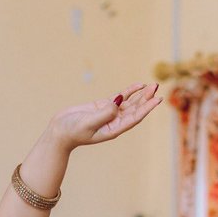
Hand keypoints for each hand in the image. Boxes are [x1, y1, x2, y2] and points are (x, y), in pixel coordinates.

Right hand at [46, 82, 161, 152]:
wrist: (59, 131)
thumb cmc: (72, 130)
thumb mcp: (88, 123)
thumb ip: (103, 114)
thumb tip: (117, 103)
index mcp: (114, 129)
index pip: (134, 118)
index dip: (147, 108)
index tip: (157, 99)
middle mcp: (115, 122)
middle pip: (135, 109)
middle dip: (146, 98)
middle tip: (156, 87)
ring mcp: (109, 114)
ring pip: (130, 103)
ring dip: (141, 95)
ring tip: (152, 85)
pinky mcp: (103, 107)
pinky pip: (120, 98)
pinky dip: (129, 92)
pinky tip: (138, 85)